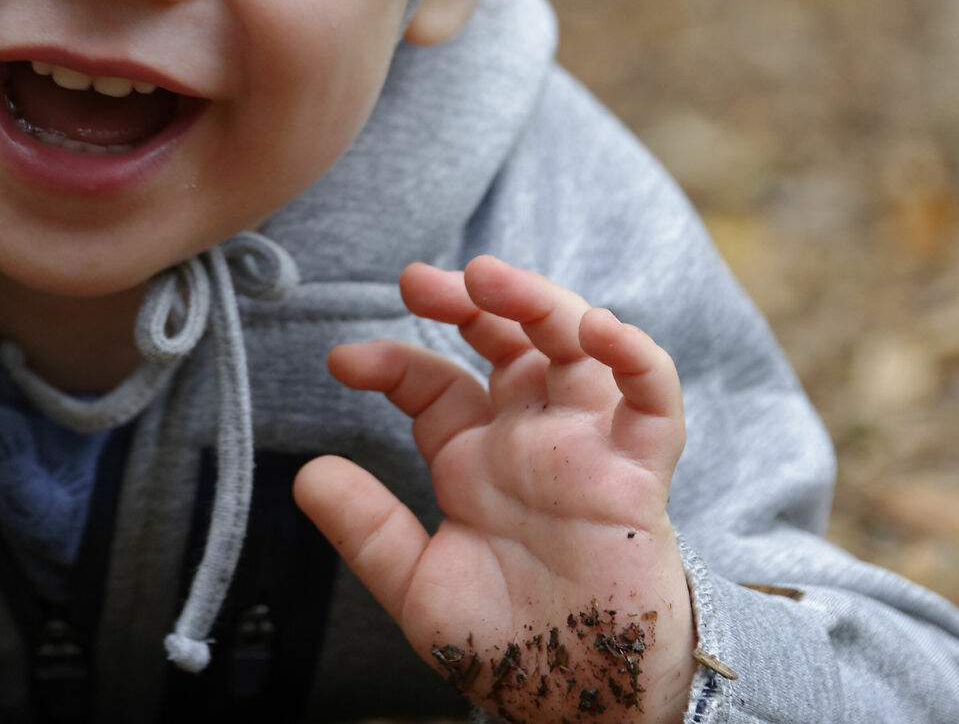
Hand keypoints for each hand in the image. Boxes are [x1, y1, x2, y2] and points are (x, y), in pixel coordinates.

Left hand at [295, 256, 694, 723]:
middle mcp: (528, 440)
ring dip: (538, 301)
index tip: (343, 362)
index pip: (431, 382)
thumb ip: (367, 529)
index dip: (390, 361)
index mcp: (473, 459)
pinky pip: (652, 403)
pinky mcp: (638, 475)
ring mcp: (586, 449)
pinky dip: (636, 358)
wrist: (582, 704)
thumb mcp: (418, 586)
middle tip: (417, 280)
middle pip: (505, 341)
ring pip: (573, 348)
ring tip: (492, 278)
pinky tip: (600, 329)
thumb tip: (307, 474)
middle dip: (467, 299)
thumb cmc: (508, 646)